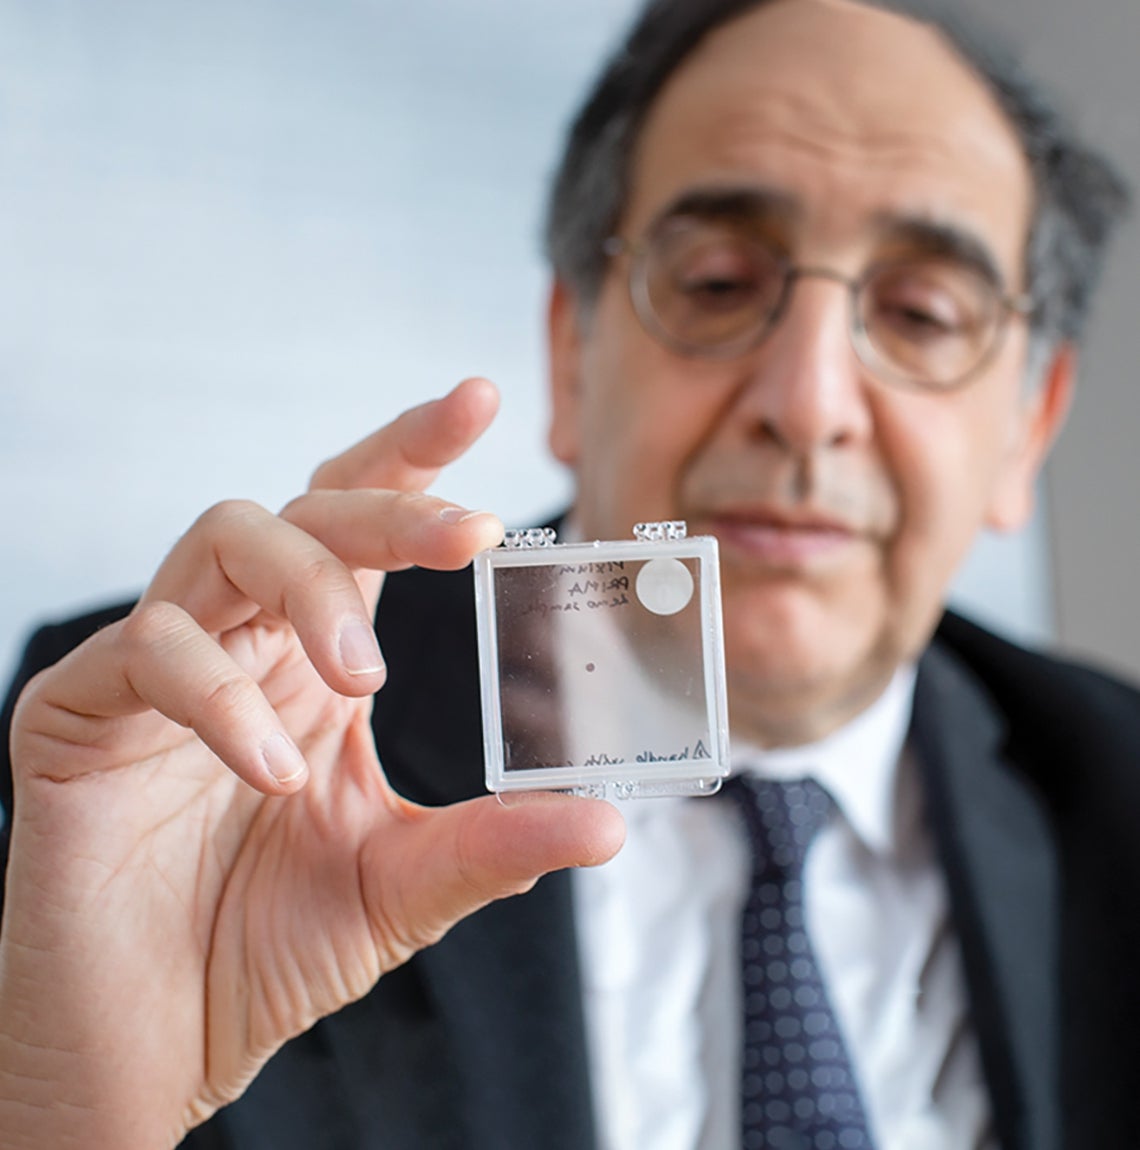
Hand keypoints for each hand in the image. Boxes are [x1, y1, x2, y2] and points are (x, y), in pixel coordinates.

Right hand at [0, 378, 623, 1149]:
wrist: (154, 1040)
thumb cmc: (266, 949)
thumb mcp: (403, 885)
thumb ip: (493, 845)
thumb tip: (607, 826)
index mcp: (316, 660)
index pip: (362, 523)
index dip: (413, 454)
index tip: (478, 400)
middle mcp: (243, 640)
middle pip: (307, 503)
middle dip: (389, 503)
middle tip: (467, 536)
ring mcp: (156, 666)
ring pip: (225, 539)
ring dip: (309, 589)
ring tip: (362, 677)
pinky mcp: (78, 711)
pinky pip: (148, 652)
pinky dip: (220, 698)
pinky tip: (269, 771)